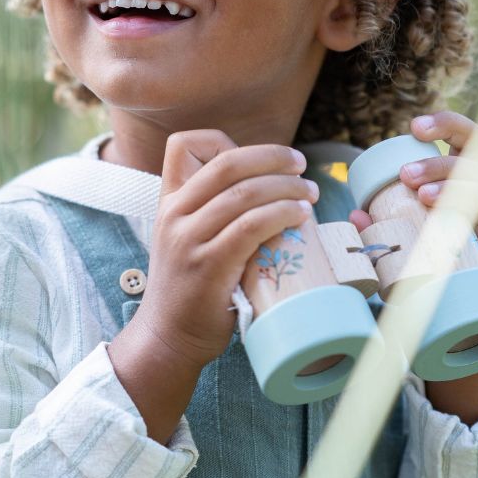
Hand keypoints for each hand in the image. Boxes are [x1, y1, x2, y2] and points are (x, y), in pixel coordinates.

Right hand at [136, 130, 316, 368]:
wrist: (168, 337)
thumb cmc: (189, 288)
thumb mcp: (185, 238)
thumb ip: (209, 211)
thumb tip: (267, 187)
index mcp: (169, 201)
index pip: (183, 145)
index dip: (223, 140)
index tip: (259, 158)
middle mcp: (174, 214)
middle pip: (228, 163)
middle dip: (272, 157)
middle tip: (301, 165)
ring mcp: (188, 239)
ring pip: (245, 193)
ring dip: (287, 187)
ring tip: (310, 194)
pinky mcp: (208, 266)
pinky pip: (251, 226)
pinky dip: (281, 214)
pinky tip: (300, 216)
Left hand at [348, 111, 477, 277]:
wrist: (461, 311)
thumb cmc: (429, 270)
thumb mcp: (400, 244)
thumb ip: (379, 230)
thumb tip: (355, 213)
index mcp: (455, 181)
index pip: (458, 140)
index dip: (443, 124)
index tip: (414, 127)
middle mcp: (476, 188)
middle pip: (474, 142)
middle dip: (446, 131)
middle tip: (407, 165)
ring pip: (475, 173)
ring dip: (443, 174)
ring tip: (416, 191)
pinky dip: (459, 199)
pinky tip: (434, 203)